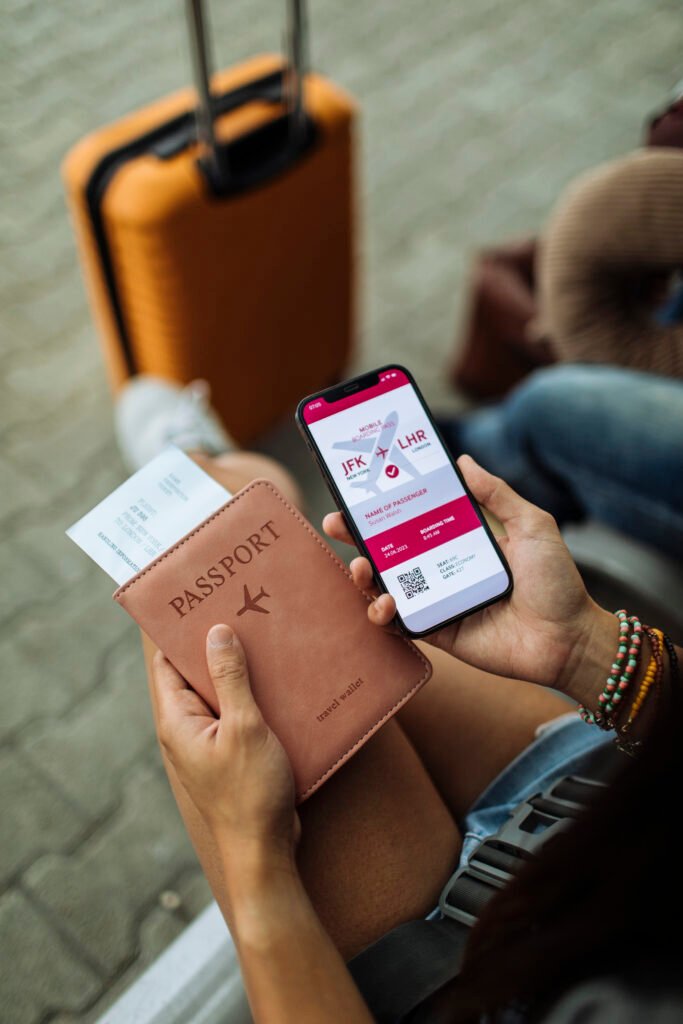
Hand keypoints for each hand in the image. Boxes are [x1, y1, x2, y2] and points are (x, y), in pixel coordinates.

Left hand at [151, 624, 299, 866]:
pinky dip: (251, 695)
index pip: (166, 662)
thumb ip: (230, 679)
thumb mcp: (244, 728)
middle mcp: (185, 729)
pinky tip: (277, 680)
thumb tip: (216, 633)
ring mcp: (207, 743)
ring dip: (237, 670)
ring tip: (262, 637)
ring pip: (218, 693)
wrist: (264, 852)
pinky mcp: (230, 754)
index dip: (178, 631)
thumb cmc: (250, 794)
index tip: (198, 600)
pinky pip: (236, 713)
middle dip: (214, 644)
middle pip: (193, 674)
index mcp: (177, 720)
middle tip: (239, 609)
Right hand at [323, 454, 615, 696]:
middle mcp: (443, 567)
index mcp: (460, 539)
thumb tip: (463, 460)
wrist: (569, 638)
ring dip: (362, 575)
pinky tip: (385, 603)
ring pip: (385, 585)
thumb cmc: (557, 581)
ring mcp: (437, 600)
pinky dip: (384, 613)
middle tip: (335, 522)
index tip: (359, 490)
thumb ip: (497, 494)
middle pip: (388, 549)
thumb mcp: (532, 525)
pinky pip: (401, 622)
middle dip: (356, 536)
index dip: (384, 506)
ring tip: (359, 566)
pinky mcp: (438, 631)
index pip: (413, 517)